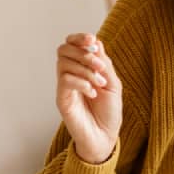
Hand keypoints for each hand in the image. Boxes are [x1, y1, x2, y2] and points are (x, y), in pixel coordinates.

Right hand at [55, 33, 121, 163]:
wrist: (105, 136)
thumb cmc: (109, 111)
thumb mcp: (112, 83)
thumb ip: (104, 63)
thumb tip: (96, 42)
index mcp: (83, 67)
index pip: (72, 44)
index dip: (79, 37)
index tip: (92, 40)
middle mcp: (71, 74)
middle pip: (63, 49)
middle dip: (83, 52)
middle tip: (99, 66)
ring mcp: (64, 87)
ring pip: (63, 63)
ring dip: (85, 69)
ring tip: (99, 84)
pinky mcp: (61, 99)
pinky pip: (65, 80)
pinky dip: (81, 83)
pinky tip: (92, 93)